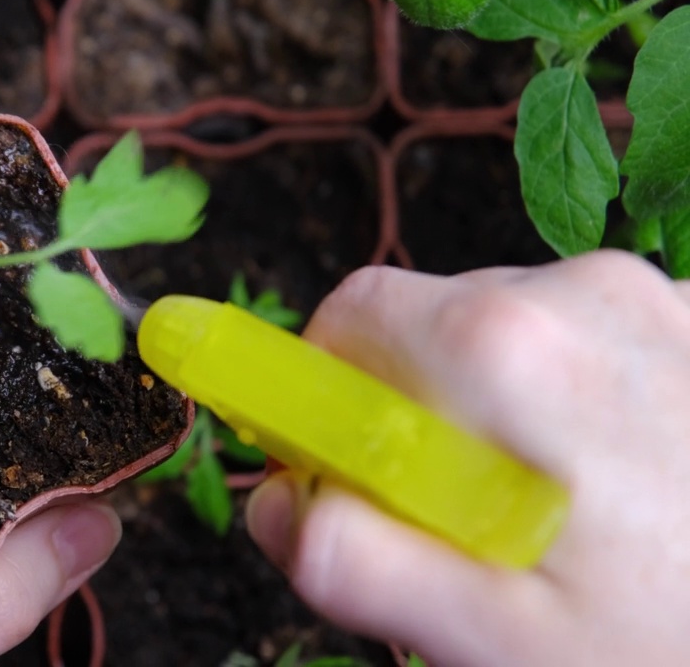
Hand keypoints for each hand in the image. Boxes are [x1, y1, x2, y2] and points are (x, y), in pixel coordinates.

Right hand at [246, 252, 689, 664]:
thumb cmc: (678, 643)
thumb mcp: (499, 640)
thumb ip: (358, 563)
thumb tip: (276, 504)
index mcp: (508, 350)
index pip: (350, 316)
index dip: (320, 391)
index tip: (346, 468)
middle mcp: (579, 294)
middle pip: (425, 324)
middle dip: (409, 414)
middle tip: (459, 523)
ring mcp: (654, 299)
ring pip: (505, 333)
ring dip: (492, 415)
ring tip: (553, 519)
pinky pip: (582, 342)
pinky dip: (565, 405)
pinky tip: (616, 490)